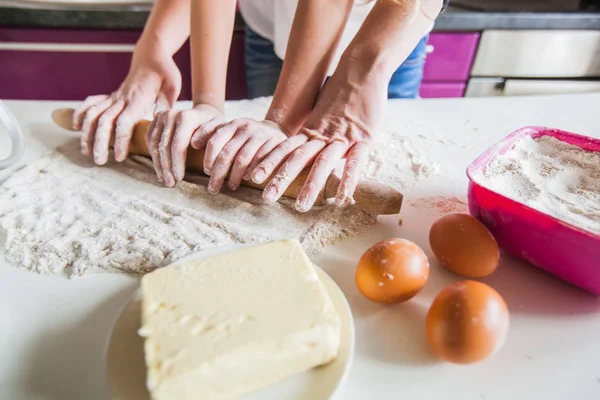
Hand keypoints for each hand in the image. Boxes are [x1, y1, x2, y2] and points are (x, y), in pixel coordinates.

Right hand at [73, 41, 181, 164]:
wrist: (153, 55)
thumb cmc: (165, 73)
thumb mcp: (171, 88)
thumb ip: (164, 105)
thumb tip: (160, 122)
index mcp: (138, 99)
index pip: (124, 122)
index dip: (119, 140)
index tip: (119, 157)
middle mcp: (122, 98)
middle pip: (105, 121)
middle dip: (99, 142)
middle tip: (98, 161)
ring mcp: (114, 96)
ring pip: (94, 113)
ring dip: (87, 133)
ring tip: (86, 151)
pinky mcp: (111, 95)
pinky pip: (92, 102)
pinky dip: (81, 113)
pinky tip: (76, 126)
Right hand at [146, 104, 223, 186]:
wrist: (203, 113)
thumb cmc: (213, 125)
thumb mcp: (217, 129)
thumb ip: (208, 136)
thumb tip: (194, 144)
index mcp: (186, 117)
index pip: (178, 144)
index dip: (177, 163)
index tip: (179, 178)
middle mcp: (171, 115)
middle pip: (164, 146)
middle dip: (167, 167)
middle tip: (170, 183)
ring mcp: (161, 117)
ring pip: (154, 145)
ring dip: (158, 165)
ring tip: (164, 180)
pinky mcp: (154, 120)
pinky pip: (150, 141)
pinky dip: (153, 156)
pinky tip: (159, 169)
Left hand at [203, 119, 288, 193]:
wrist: (276, 131)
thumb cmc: (247, 136)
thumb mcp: (231, 130)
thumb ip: (213, 134)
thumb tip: (193, 143)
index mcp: (233, 124)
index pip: (215, 142)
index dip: (208, 159)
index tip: (206, 172)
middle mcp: (246, 127)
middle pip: (227, 154)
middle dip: (218, 174)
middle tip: (212, 189)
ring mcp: (260, 135)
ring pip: (242, 159)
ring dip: (234, 176)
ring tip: (230, 187)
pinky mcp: (274, 143)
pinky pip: (260, 161)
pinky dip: (251, 172)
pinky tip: (248, 180)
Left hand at [252, 65, 387, 211]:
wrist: (361, 68)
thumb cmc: (342, 90)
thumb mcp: (323, 113)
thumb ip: (315, 132)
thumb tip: (306, 146)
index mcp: (311, 130)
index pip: (285, 149)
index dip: (269, 163)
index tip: (253, 177)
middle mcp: (322, 135)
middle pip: (297, 159)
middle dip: (280, 179)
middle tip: (265, 197)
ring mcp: (343, 136)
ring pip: (323, 163)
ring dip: (311, 185)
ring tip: (301, 206)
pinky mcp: (364, 137)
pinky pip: (356, 161)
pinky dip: (348, 180)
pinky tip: (342, 198)